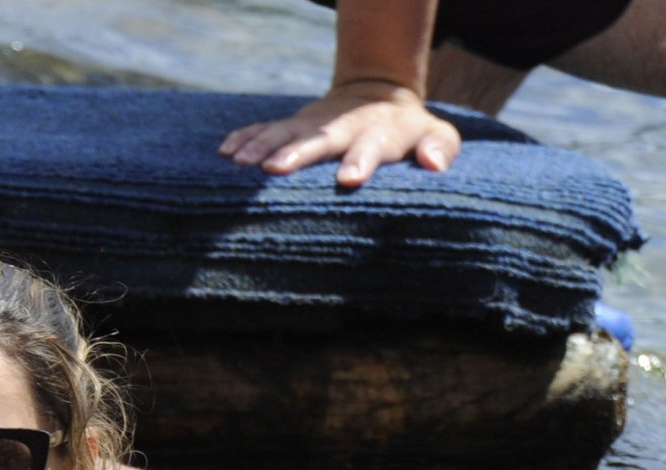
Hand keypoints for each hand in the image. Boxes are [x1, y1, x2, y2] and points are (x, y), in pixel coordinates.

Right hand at [219, 82, 460, 187]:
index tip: (349, 179)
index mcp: (377, 134)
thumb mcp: (436, 133)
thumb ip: (440, 147)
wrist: (377, 94)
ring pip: (285, 133)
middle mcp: (341, 128)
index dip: (360, 161)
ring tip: (240, 163)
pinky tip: (225, 152)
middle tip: (274, 170)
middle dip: (297, 154)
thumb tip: (433, 164)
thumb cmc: (409, 130)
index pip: (370, 146)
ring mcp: (313, 125)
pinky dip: (244, 138)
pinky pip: (265, 129)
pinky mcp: (294, 125)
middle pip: (318, 140)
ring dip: (261, 146)